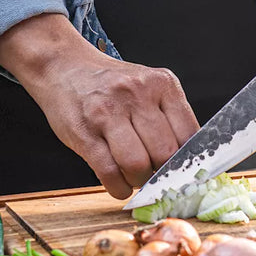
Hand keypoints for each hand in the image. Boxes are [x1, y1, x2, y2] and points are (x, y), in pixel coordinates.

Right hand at [0, 14, 199, 198]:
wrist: (65, 68)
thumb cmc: (111, 85)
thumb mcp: (147, 87)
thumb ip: (169, 117)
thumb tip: (188, 163)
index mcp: (162, 84)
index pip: (190, 134)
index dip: (189, 162)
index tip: (184, 174)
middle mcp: (137, 94)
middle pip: (165, 152)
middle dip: (163, 175)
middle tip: (156, 177)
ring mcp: (108, 112)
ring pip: (137, 164)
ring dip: (139, 182)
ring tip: (135, 179)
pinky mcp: (84, 132)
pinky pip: (109, 172)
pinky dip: (118, 188)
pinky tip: (118, 184)